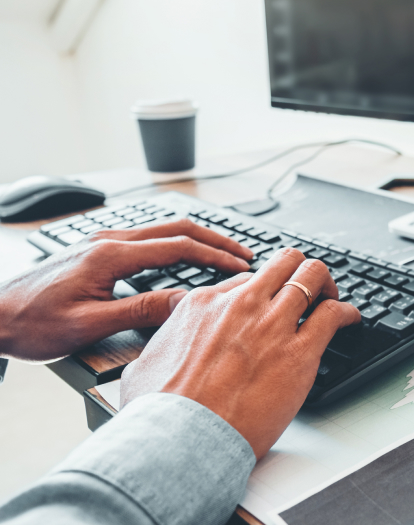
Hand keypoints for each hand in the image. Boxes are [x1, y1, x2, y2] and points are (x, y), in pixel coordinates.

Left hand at [0, 219, 252, 360]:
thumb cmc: (30, 324)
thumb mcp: (88, 326)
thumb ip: (140, 311)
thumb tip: (185, 302)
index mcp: (110, 256)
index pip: (179, 247)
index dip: (215, 256)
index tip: (241, 267)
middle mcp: (108, 241)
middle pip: (176, 229)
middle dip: (215, 240)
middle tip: (244, 254)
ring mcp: (100, 243)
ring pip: (161, 230)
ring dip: (196, 239)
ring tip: (221, 254)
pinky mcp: (93, 251)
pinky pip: (145, 238)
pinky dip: (174, 243)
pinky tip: (180, 258)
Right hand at [120, 249, 360, 459]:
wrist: (179, 439)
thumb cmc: (160, 411)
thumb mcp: (146, 362)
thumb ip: (163, 344)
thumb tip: (160, 348)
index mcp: (203, 304)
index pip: (246, 280)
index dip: (262, 290)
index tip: (270, 301)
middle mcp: (241, 305)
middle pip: (284, 262)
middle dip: (299, 271)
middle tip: (310, 288)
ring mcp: (271, 325)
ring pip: (312, 276)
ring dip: (327, 285)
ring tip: (332, 298)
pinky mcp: (298, 352)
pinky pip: (334, 315)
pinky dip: (347, 312)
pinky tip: (349, 320)